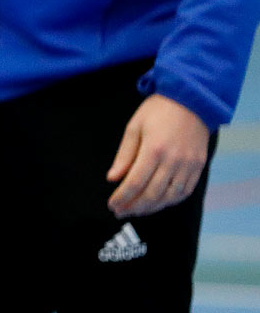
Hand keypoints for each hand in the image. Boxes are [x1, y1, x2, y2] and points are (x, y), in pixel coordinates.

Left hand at [107, 94, 209, 218]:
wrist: (191, 101)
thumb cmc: (157, 111)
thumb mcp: (134, 128)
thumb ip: (124, 156)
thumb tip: (113, 179)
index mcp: (154, 150)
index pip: (135, 182)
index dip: (122, 197)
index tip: (112, 204)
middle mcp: (173, 161)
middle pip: (152, 194)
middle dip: (134, 206)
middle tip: (120, 211)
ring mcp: (189, 165)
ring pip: (170, 197)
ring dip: (151, 208)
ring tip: (136, 210)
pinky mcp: (199, 167)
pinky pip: (185, 192)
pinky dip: (170, 201)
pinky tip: (157, 203)